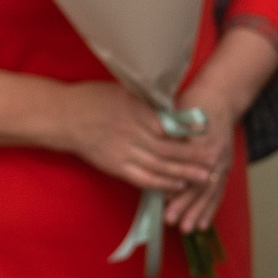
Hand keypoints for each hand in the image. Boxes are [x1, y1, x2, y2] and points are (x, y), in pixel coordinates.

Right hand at [64, 81, 214, 194]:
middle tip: (213, 160)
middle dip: (193, 157)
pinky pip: (142, 179)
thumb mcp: (124, 90)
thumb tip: (173, 106)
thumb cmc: (94, 98)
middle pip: (168, 149)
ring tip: (203, 178)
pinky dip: (161, 184)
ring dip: (182, 174)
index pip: (169, 125)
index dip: (190, 133)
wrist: (65, 117)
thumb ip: (148, 101)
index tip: (208, 134)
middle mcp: (132, 133)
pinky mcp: (116, 167)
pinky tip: (176, 186)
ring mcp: (123, 152)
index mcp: (135, 112)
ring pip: (158, 166)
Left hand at [161, 91, 236, 232]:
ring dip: (197, 212)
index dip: (173, 184)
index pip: (185, 168)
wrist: (222, 97)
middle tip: (169, 220)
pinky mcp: (226, 167)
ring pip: (209, 192)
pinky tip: (203, 224)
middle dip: (184, 204)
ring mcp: (223, 163)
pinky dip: (211, 209)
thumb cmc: (193, 103)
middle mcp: (214, 155)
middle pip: (198, 185)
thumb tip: (145, 148)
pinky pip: (219, 192)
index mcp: (201, 141)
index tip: (160, 198)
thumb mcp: (176, 112)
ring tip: (186, 229)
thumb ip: (166, 133)